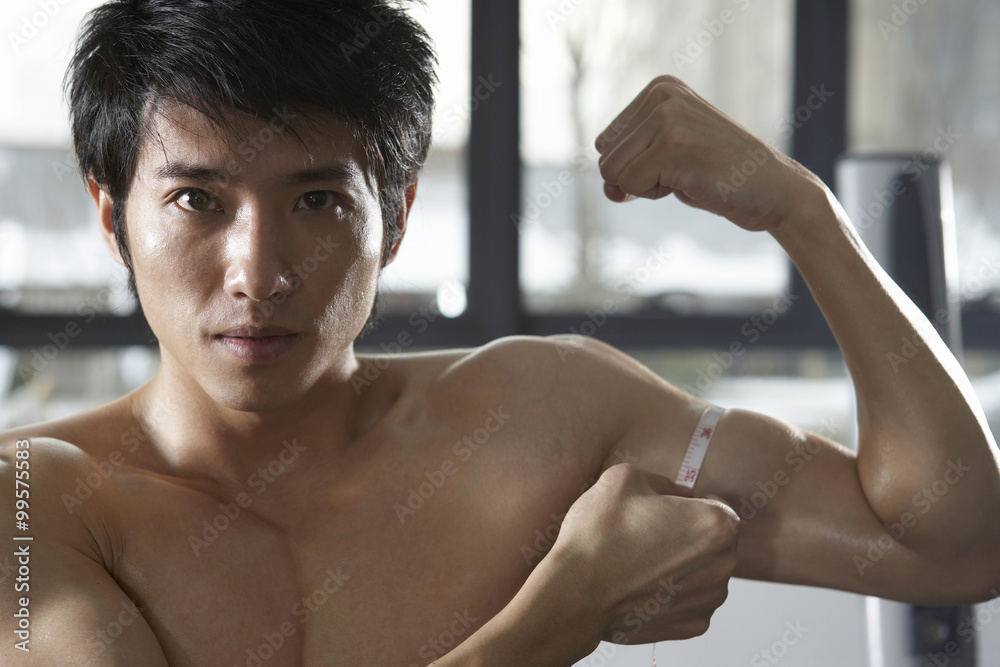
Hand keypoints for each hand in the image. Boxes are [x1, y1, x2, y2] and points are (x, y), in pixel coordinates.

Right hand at [542, 463, 740, 644]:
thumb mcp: (626, 477)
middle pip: (713, 539)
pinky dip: (671, 591)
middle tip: (648, 532)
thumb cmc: (599, 536)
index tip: (664, 509)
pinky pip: (689, 599)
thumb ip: (662, 481)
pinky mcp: (691, 625)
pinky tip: (643, 584)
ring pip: (703, 570)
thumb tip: (674, 494)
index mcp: (716, 524)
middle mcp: (723, 564)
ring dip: (682, 564)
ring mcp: (709, 599)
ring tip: (641, 560)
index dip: (687, 502)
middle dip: (688, 533)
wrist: (576, 592)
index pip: (715, 503)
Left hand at [595, 75, 823, 232]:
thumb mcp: (666, 159)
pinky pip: (627, 186)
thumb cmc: (720, 176)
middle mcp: (660, 95)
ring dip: (646, 187)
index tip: (678, 159)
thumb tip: (607, 188)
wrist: (775, 191)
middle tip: (686, 169)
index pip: (605, 143)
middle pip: (604, 157)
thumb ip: (628, 165)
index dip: (635, 164)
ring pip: (611, 173)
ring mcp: (666, 118)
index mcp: (659, 88)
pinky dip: (654, 195)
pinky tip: (692, 182)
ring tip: (689, 174)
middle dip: (637, 176)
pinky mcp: (671, 147)